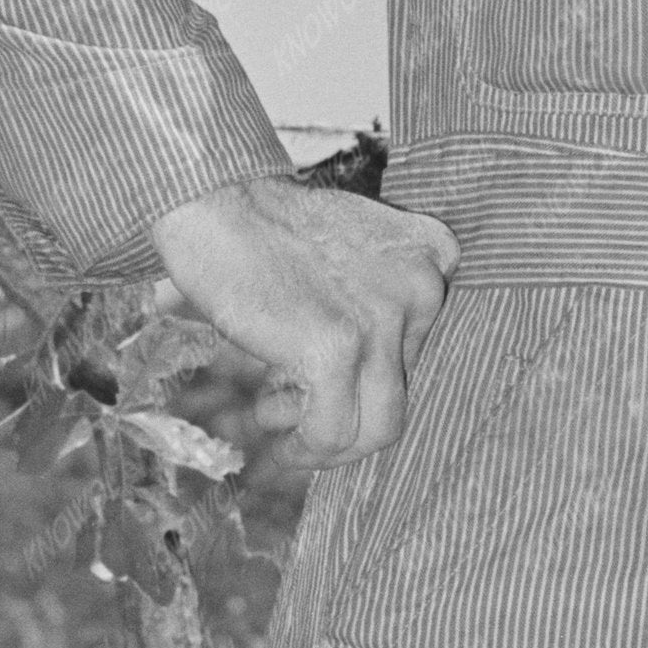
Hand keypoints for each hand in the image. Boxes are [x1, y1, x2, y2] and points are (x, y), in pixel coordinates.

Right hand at [145, 174, 456, 468]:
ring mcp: (384, 319)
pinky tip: (270, 422)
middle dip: (344, 409)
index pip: (416, 357)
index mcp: (433, 260)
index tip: (321, 373)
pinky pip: (334, 432)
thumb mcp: (355, 252)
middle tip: (288, 397)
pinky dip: (303, 446)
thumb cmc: (269, 230)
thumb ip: (381, 303)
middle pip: (401, 393)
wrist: (214, 201)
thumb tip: (372, 391)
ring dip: (327, 442)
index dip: (364, 378)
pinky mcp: (339, 347)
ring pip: (379, 429)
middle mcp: (424, 287)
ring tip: (277, 415)